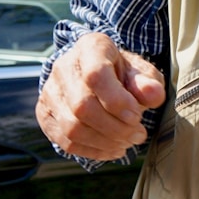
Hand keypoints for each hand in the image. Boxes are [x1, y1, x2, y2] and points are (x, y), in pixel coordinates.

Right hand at [36, 33, 166, 160]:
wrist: (98, 75)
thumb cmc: (123, 73)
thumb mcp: (141, 72)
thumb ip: (148, 83)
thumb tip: (153, 94)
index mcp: (90, 47)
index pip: (95, 75)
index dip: (117, 101)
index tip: (137, 116)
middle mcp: (63, 66)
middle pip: (82, 106)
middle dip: (115, 128)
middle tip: (138, 134)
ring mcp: (50, 91)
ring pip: (72, 127)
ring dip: (105, 142)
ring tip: (128, 142)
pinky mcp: (45, 113)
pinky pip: (65, 141)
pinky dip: (93, 151)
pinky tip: (113, 149)